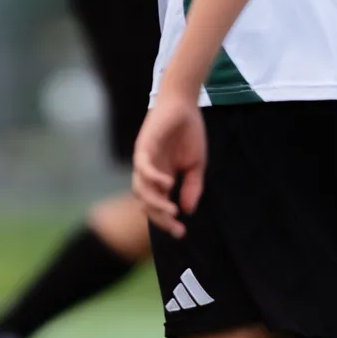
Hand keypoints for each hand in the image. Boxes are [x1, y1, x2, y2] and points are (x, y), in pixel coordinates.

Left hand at [132, 88, 207, 235]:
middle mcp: (149, 172)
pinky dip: (153, 178)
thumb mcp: (196, 165)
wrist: (184, 104)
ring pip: (141, 189)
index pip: (158, 205)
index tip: (181, 233)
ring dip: (155, 203)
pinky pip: (142, 167)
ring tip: (171, 211)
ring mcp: (144, 160)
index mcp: (161, 178)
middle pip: (147, 203)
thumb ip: (192, 187)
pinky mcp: (143, 147)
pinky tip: (168, 184)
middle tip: (176, 228)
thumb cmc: (188, 132)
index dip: (167, 221)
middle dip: (160, 218)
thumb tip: (188, 210)